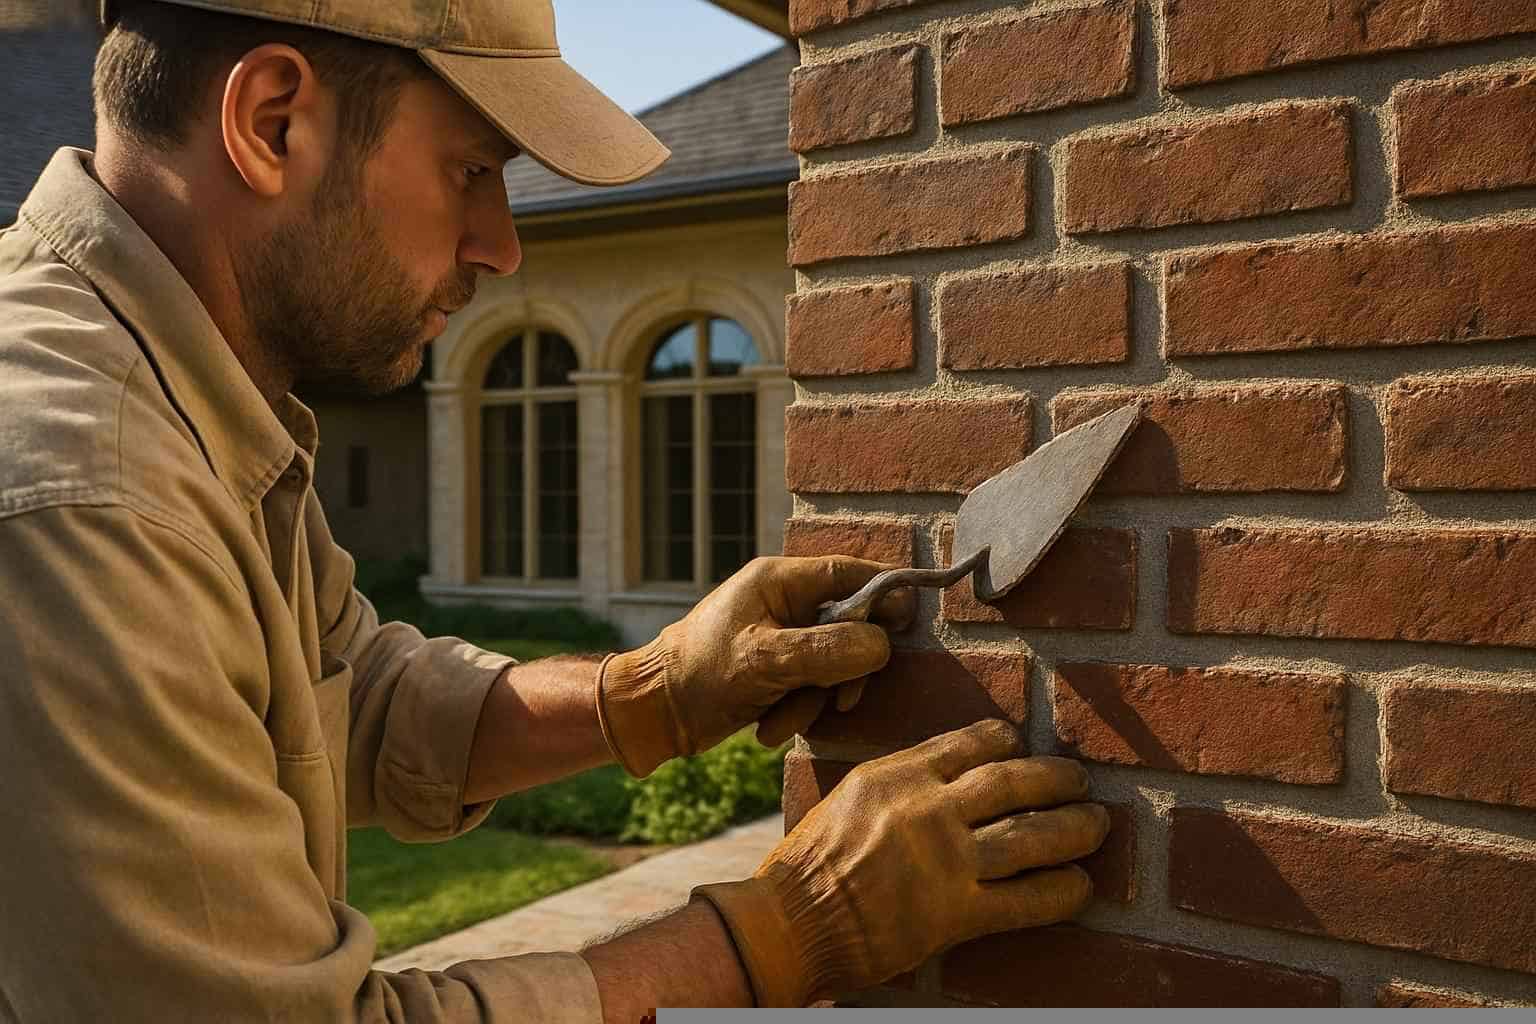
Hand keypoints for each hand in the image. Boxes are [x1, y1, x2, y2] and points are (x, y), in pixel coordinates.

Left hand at [595, 556, 909, 777]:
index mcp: (779, 581)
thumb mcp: (767, 659)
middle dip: (844, 669)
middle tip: (840, 698)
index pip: (849, 573)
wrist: (656, 712)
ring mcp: (783, 638)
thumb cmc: (701, 672)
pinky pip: (814, 687)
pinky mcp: (779, 671)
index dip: (885, 592)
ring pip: (834, 664)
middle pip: (851, 625)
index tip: (909, 618)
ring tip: (780, 719)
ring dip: (814, 699)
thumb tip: (883, 644)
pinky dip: (798, 710)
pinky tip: (767, 726)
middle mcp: (785, 604)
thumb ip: (829, 649)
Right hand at [692, 720, 1107, 1006]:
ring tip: (1097, 825)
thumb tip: (941, 776)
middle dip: (1056, 780)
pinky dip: (1060, 892)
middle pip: (1013, 782)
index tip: (1023, 747)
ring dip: (1073, 829)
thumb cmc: (809, 863)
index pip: (971, 743)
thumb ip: (898, 784)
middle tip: (1080, 781)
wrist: (789, 920)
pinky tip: (1080, 886)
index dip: (1008, 744)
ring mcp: (945, 859)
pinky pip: (1024, 899)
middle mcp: (928, 807)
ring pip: (1030, 835)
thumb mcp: (848, 797)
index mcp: (898, 774)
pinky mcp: (954, 912)